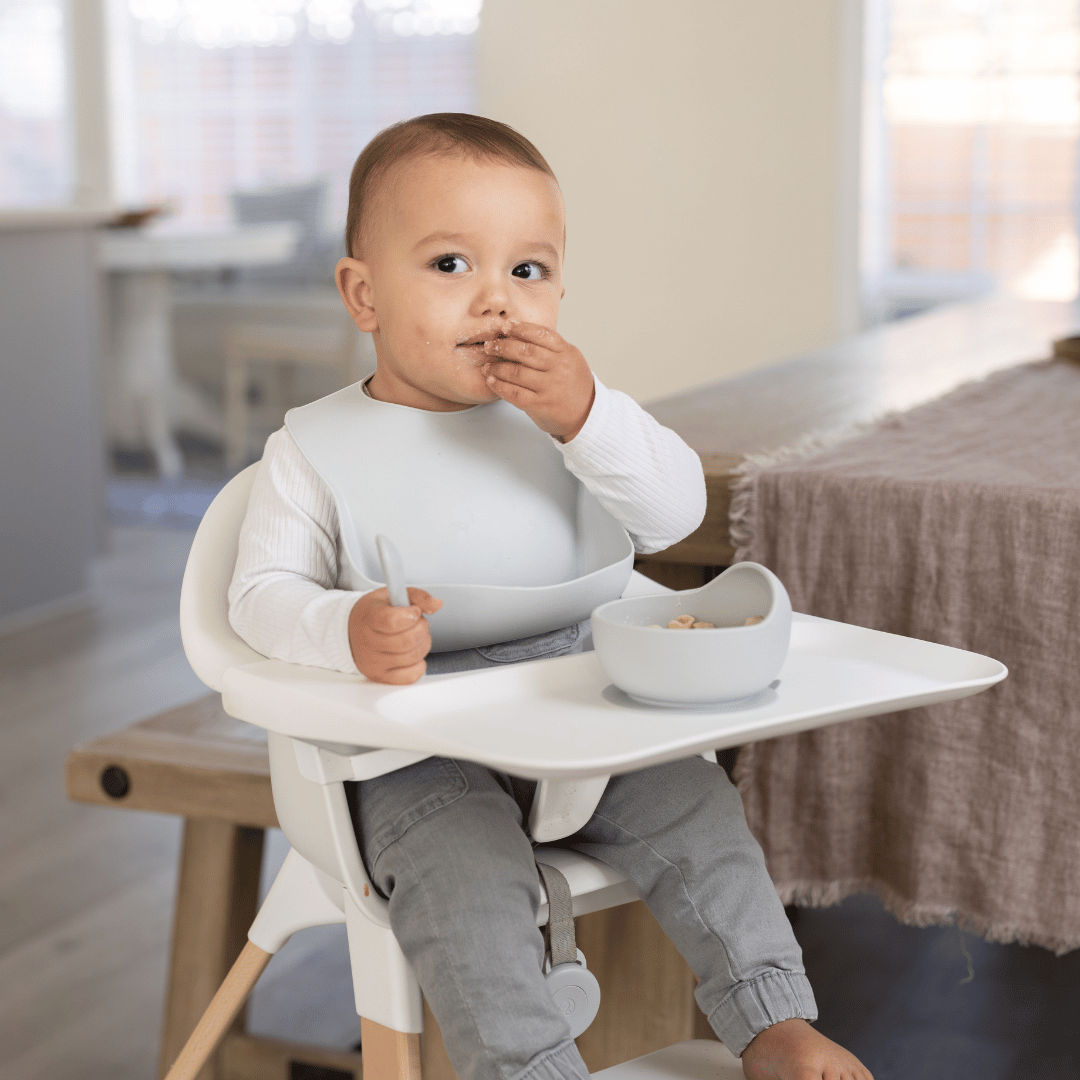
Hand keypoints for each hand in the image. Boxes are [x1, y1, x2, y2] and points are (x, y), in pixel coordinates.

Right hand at [348, 587, 442, 684]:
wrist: (349, 631)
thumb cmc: (372, 614)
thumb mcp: (392, 595)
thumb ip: (417, 597)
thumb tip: (435, 604)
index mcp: (369, 618)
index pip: (392, 621)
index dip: (411, 615)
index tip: (414, 611)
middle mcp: (367, 642)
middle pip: (407, 640)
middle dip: (421, 628)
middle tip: (417, 623)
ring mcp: (373, 662)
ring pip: (412, 656)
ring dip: (422, 644)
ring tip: (415, 636)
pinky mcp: (380, 676)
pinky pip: (410, 675)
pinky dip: (418, 664)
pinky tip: (412, 653)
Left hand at [481, 321, 594, 441]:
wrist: (587, 415)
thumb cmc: (574, 385)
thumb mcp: (570, 360)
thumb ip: (550, 348)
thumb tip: (518, 334)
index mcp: (567, 353)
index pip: (541, 334)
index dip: (520, 329)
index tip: (505, 327)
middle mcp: (560, 368)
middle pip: (526, 351)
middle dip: (503, 346)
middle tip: (490, 345)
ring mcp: (550, 388)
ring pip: (517, 372)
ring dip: (497, 368)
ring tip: (487, 366)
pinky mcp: (541, 405)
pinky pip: (515, 393)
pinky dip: (500, 386)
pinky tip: (492, 381)